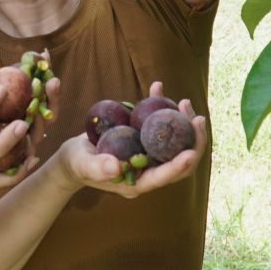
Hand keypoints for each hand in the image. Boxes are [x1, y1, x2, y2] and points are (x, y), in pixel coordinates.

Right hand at [54, 84, 206, 199]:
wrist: (73, 157)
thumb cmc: (76, 164)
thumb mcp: (83, 164)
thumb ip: (98, 167)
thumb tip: (115, 167)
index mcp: (137, 182)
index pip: (164, 177)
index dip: (179, 165)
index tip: (190, 151)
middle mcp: (148, 171)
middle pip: (180, 162)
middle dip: (193, 141)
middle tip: (197, 118)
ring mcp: (149, 156)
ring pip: (176, 143)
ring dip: (184, 124)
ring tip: (185, 102)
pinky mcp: (145, 140)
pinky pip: (160, 126)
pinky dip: (161, 107)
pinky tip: (157, 87)